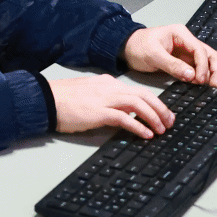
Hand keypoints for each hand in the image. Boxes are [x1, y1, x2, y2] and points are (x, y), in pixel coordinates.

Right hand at [49, 74, 175, 139]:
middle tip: (170, 122)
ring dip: (154, 117)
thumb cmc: (63, 99)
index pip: (137, 90)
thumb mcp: (88, 93)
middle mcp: (109, 88)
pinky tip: (146, 134)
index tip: (163, 113)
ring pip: (139, 104)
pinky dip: (139, 126)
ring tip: (161, 129)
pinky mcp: (98, 112)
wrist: (45, 99)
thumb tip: (121, 110)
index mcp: (107, 83)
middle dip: (161, 108)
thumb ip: (105, 98)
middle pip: (144, 95)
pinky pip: (125, 118)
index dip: (154, 102)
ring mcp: (104, 99)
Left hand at [122, 24, 216, 87]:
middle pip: (208, 54)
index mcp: (180, 34)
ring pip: (206, 62)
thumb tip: (191, 75)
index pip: (199, 49)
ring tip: (210, 87)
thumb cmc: (137, 46)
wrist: (126, 48)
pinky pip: (197, 69)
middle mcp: (186, 42)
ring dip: (210, 74)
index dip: (202, 65)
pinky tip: (201, 86)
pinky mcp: (182, 62)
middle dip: (214, 69)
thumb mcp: (153, 55)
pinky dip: (201, 77)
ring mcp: (185, 53)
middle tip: (214, 85)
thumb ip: (172, 65)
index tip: (200, 79)